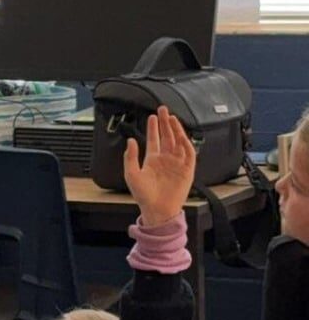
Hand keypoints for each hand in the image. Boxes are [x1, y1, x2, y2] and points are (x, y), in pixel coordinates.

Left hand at [124, 106, 196, 226]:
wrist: (157, 209)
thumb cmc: (144, 195)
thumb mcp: (132, 174)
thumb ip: (130, 157)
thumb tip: (130, 141)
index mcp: (152, 160)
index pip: (154, 139)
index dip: (153, 127)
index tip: (152, 116)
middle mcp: (165, 159)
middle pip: (167, 137)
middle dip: (165, 123)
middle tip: (163, 110)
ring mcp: (177, 164)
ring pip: (178, 142)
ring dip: (176, 130)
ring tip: (171, 118)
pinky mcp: (187, 170)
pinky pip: (189, 154)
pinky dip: (186, 144)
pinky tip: (181, 135)